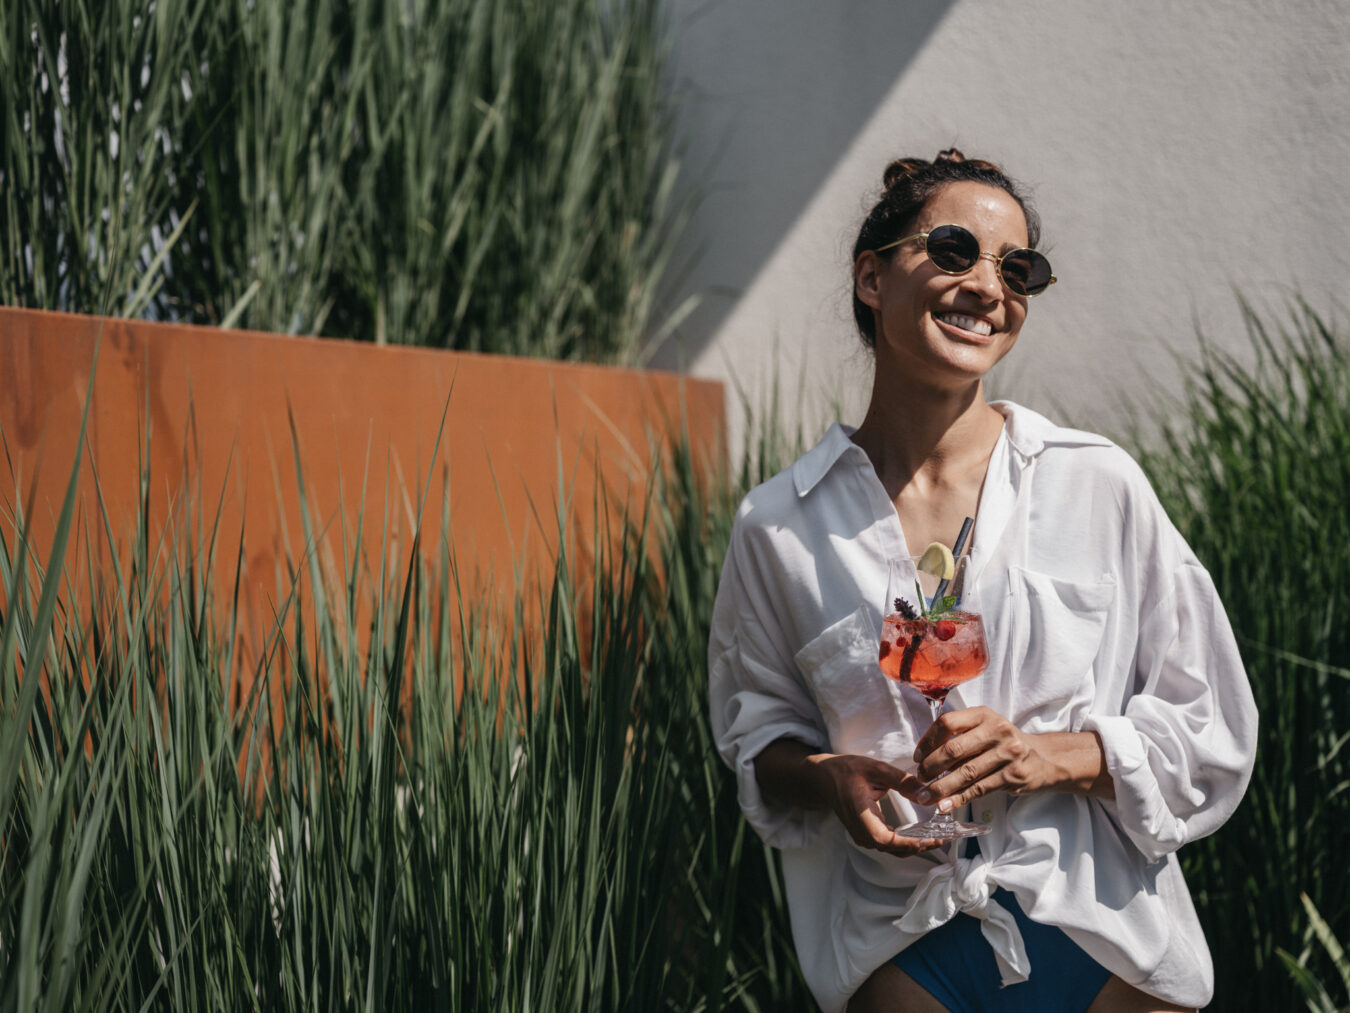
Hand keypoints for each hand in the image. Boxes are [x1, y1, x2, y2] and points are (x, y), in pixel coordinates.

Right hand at [808, 753, 947, 856]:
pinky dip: (908, 841)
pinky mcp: (867, 835)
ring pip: (894, 850)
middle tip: (947, 836)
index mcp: (861, 816)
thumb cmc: (846, 770)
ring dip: (917, 845)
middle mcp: (862, 833)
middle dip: (922, 845)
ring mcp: (863, 837)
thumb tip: (927, 791)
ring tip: (940, 835)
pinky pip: (890, 844)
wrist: (823, 778)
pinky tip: (924, 833)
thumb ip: (901, 780)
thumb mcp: (875, 768)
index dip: (911, 843)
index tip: (934, 838)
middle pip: (895, 849)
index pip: (887, 840)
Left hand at [912, 707, 1111, 811]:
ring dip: (941, 787)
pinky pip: (979, 789)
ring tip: (925, 797)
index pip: (948, 723)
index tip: (917, 757)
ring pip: (966, 773)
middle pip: (954, 749)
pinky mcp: (1013, 776)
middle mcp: (997, 730)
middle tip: (919, 779)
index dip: (927, 741)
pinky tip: (944, 805)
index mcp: (984, 714)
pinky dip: (959, 799)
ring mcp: (1008, 753)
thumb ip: (960, 736)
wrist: (1045, 758)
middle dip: (931, 767)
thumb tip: (924, 756)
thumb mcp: (986, 729)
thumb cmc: (1005, 743)